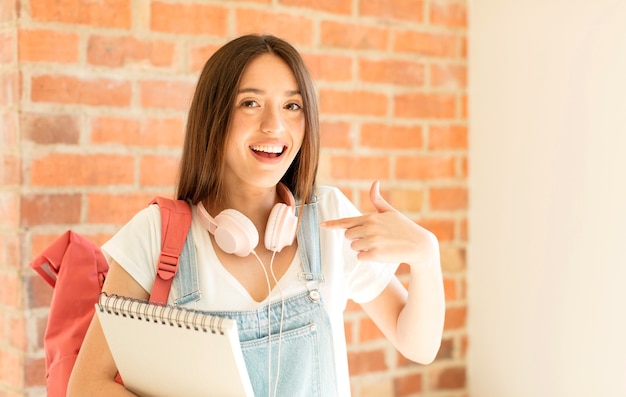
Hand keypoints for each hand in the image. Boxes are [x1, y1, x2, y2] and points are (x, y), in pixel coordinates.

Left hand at [321, 181, 438, 267]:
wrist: (419, 245)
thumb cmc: (404, 227)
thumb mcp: (390, 212)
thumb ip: (378, 199)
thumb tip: (375, 182)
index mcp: (371, 217)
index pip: (347, 221)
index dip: (332, 224)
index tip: (322, 225)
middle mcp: (370, 228)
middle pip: (348, 236)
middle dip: (356, 238)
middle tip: (372, 238)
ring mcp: (372, 241)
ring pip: (354, 247)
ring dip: (362, 248)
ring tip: (378, 245)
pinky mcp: (376, 254)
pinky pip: (361, 257)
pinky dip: (367, 257)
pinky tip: (380, 253)